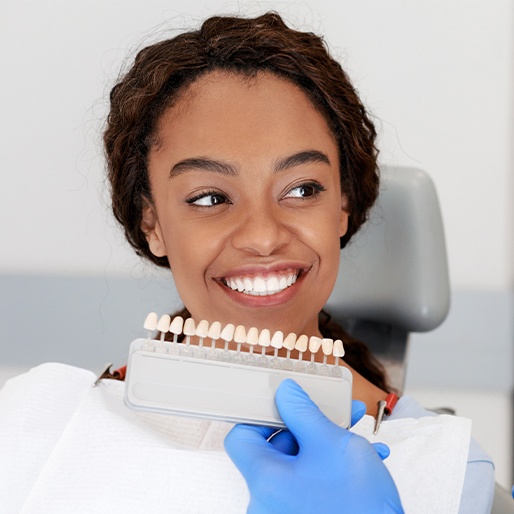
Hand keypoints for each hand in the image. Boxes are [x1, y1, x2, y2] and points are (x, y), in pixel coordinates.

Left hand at [224, 378, 402, 513]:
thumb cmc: (359, 507)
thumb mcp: (332, 444)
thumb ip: (303, 412)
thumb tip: (286, 392)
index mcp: (265, 481)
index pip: (241, 436)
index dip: (262, 415)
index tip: (286, 405)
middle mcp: (267, 502)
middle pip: (275, 449)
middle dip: (308, 426)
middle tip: (334, 415)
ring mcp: (285, 513)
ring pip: (299, 465)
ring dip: (327, 444)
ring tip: (357, 436)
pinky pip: (309, 484)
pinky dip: (330, 468)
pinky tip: (362, 460)